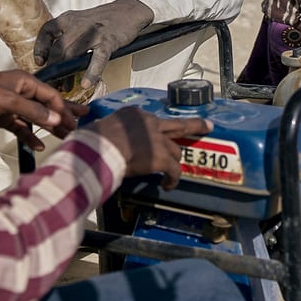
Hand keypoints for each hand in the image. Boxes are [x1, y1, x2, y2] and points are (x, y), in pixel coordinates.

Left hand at [0, 71, 86, 151]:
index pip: (50, 96)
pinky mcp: (1, 117)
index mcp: (24, 81)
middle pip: (46, 105)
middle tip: (81, 124)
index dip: (64, 109)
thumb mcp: (7, 101)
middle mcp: (20, 91)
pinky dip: (29, 136)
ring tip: (66, 137)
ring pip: (35, 118)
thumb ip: (32, 111)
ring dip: (49, 127)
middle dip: (62, 115)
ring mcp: (11, 105)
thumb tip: (56, 120)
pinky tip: (39, 145)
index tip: (76, 123)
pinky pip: (20, 127)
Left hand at [33, 0, 155, 87]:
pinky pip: (97, 59)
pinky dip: (91, 72)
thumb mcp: (80, 22)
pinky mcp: (108, 41)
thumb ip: (67, 37)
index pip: (46, 31)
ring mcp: (93, 32)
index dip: (40, 47)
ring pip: (72, 55)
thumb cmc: (102, 21)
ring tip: (66, 88)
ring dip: (67, 75)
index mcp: (68, 18)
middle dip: (53, 69)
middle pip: (58, 48)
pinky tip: (86, 84)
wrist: (128, 11)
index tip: (40, 62)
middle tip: (52, 84)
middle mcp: (78, 24)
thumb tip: (54, 61)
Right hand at [86, 106, 211, 189]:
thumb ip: (112, 134)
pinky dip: (173, 179)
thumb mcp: (102, 129)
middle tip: (207, 126)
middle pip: (178, 124)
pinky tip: (167, 185)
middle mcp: (150, 122)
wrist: (99, 148)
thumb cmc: (93, 141)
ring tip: (169, 175)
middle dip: (194, 125)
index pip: (151, 121)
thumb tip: (104, 143)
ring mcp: (158, 139)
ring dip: (173, 164)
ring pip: (175, 152)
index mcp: (134, 114)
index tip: (159, 132)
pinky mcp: (162, 157)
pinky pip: (174, 170)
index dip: (156, 129)